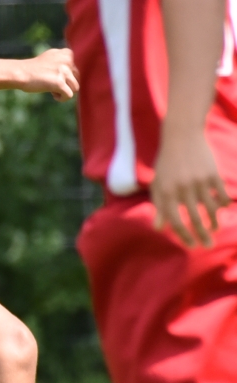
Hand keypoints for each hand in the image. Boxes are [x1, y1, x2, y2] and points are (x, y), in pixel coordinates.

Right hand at [18, 48, 79, 100]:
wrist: (20, 73)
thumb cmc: (33, 68)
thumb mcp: (50, 57)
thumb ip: (63, 61)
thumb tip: (75, 71)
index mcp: (66, 53)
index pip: (76, 69)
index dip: (66, 75)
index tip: (54, 75)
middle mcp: (67, 61)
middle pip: (76, 78)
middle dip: (66, 83)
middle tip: (51, 83)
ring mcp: (64, 72)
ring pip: (75, 87)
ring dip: (64, 91)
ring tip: (52, 90)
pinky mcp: (59, 83)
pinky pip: (69, 95)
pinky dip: (62, 98)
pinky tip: (53, 95)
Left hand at [151, 125, 230, 248]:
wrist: (181, 136)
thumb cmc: (167, 164)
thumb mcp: (158, 183)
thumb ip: (159, 206)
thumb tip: (160, 228)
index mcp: (166, 192)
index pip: (176, 220)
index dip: (183, 235)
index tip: (190, 245)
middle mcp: (183, 188)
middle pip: (195, 218)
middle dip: (202, 235)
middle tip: (207, 246)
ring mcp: (199, 181)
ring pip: (211, 208)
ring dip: (214, 222)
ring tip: (214, 230)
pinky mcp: (213, 174)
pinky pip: (222, 195)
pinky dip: (223, 204)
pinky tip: (222, 210)